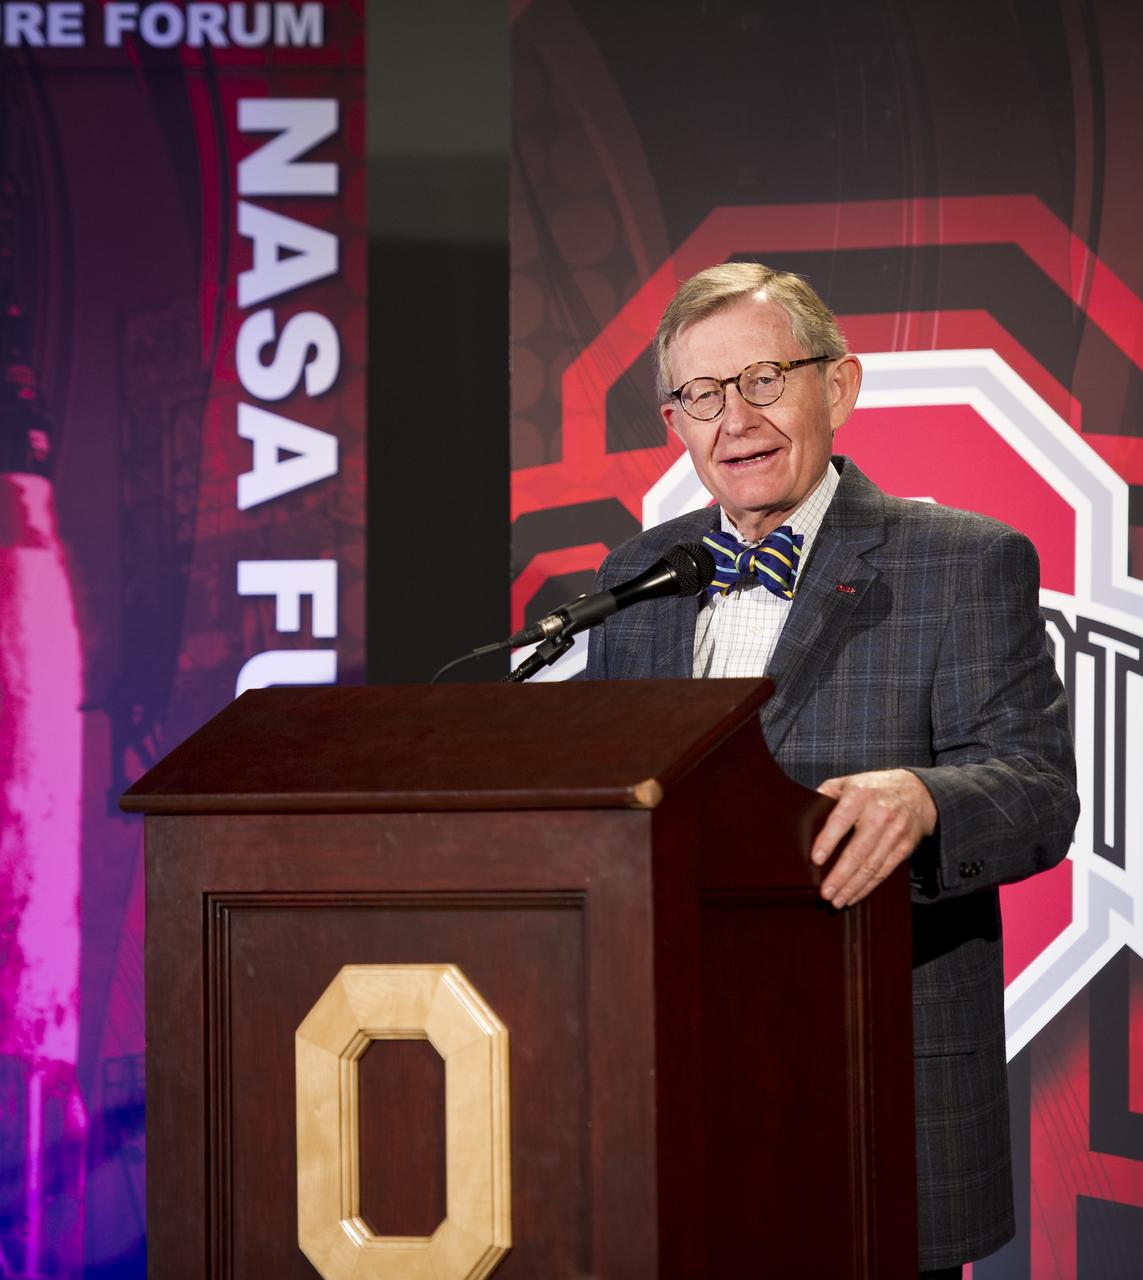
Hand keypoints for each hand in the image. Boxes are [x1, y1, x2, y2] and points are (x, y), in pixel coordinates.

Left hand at [811, 769, 937, 907]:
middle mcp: (880, 813)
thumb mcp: (848, 782)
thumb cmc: (874, 788)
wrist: (917, 792)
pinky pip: (884, 871)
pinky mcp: (904, 847)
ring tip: (837, 900)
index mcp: (860, 795)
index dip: (828, 840)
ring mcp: (894, 831)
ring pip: (871, 865)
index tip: (816, 859)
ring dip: (853, 886)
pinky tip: (854, 895)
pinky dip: (868, 886)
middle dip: (840, 875)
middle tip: (825, 892)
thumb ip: (826, 793)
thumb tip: (804, 811)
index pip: (841, 819)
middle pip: (858, 850)